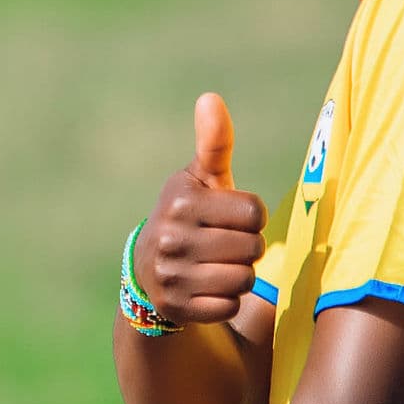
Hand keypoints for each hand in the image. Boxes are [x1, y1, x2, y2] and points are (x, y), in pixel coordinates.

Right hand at [139, 93, 266, 323]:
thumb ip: (213, 142)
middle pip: (253, 248)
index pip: (254, 214)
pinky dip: (225, 299)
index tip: (230, 218)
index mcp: (181, 202)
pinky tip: (207, 287)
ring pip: (243, 279)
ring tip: (217, 265)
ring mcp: (172, 275)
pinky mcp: (176, 306)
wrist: (149, 269)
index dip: (251, 217)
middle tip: (224, 244)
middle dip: (247, 247)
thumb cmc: (190, 215)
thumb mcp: (200, 179)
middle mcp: (172, 238)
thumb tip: (210, 97)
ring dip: (239, 274)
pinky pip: (229, 305)